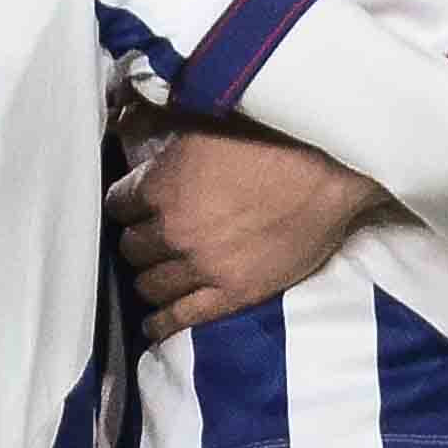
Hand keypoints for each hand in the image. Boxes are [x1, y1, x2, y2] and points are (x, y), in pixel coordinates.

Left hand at [111, 112, 386, 339]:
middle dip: (139, 241)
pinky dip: (163, 323)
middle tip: (151, 237)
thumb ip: (167, 140)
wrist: (330, 171)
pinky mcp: (233, 294)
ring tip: (157, 274)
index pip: (118, 204)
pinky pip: (183, 317)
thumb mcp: (207, 125)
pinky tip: (155, 325)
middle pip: (132, 247)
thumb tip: (129, 121)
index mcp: (162, 186)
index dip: (125, 204)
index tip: (133, 206)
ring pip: (150, 284)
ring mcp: (201, 267)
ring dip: (151, 277)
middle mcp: (173, 231)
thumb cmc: (274, 138)